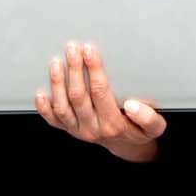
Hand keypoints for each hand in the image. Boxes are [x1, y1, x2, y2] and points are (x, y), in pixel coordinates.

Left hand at [35, 42, 165, 162]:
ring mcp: (78, 130)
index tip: (90, 50)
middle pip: (78, 96)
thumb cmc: (139, 131)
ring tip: (56, 62)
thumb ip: (148, 117)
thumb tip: (132, 105)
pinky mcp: (69, 130)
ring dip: (57, 83)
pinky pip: (53, 121)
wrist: (127, 146)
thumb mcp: (154, 127)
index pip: (100, 92)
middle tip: (72, 48)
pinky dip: (44, 108)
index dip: (94, 69)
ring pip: (62, 107)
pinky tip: (41, 92)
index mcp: (112, 124)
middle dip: (74, 69)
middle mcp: (92, 128)